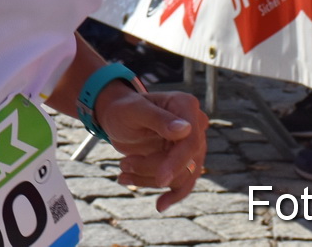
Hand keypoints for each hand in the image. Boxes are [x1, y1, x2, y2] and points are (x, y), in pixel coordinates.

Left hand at [98, 87, 207, 212]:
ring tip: (123, 170)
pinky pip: (181, 184)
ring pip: (182, 176)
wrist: (116, 118)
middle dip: (154, 169)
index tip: (160, 180)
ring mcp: (191, 146)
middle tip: (123, 165)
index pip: (191, 142)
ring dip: (151, 179)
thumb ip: (158, 119)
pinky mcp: (183, 162)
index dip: (177, 162)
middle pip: (187, 162)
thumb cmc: (123, 109)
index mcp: (186, 106)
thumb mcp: (134, 111)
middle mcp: (195, 125)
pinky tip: (159, 205)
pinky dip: (168, 195)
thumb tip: (186, 130)